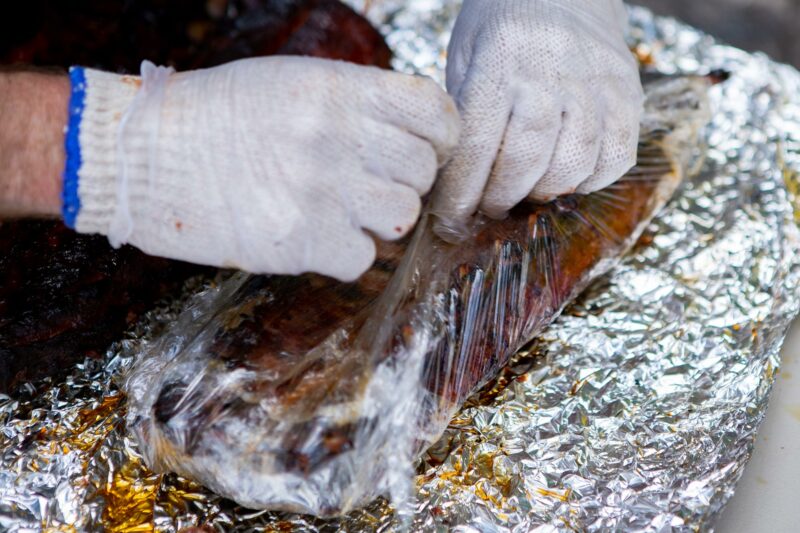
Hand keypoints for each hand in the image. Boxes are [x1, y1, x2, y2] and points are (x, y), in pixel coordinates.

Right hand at [66, 57, 458, 280]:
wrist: (144, 155)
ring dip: (379, 219)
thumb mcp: (291, 84)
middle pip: (423, 171)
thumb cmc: (217, 117)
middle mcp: (338, 137)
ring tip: (343, 211)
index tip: (427, 148)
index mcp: (339, 90)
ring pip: (402, 217)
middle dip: (404, 180)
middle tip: (367, 183)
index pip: (434, 113)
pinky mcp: (301, 241)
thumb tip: (414, 135)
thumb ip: (356, 105)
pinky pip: (361, 258)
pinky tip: (315, 236)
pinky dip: (344, 254)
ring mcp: (322, 191)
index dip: (441, 136)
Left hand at [433, 0, 642, 230]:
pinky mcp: (628, 90)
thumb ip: (463, 116)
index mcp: (501, 58)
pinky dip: (590, 180)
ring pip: (575, 163)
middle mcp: (552, 68)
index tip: (450, 217)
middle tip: (489, 207)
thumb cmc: (500, 28)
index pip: (478, 144)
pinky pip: (617, 155)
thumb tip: (456, 186)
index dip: (462, 193)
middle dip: (502, 197)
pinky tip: (566, 176)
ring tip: (525, 190)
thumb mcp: (465, 57)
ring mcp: (597, 80)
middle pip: (527, 160)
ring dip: (545, 192)